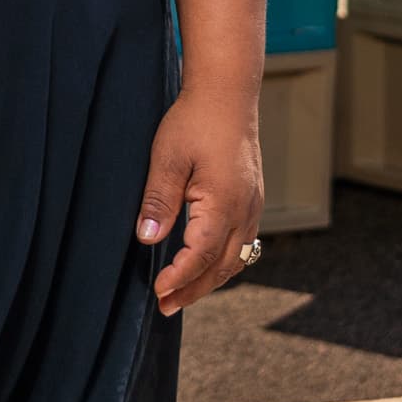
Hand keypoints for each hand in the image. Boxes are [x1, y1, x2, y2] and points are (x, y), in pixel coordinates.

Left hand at [135, 88, 264, 315]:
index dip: (179, 278)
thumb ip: (159, 201)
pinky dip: (223, 262)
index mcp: (224, 203)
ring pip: (237, 258)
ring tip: (182, 294)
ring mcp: (254, 206)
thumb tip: (147, 239)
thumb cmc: (194, 121)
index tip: (158, 292)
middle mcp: (246, 210)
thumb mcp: (167, 159)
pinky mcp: (252, 200)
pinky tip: (205, 265)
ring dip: (210, 279)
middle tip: (166, 307)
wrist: (227, 94)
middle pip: (223, 266)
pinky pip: (243, 243)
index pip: (201, 255)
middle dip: (194, 289)